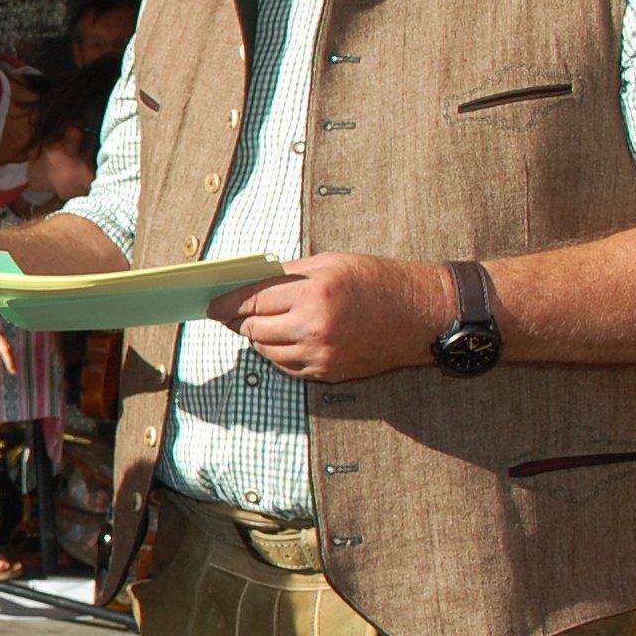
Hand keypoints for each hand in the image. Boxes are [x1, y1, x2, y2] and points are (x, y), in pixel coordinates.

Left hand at [210, 253, 454, 383]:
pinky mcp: (329, 373)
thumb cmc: (380, 281)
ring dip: (258, 338)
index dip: (227, 304)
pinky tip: (283, 340)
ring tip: (260, 324)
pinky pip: (287, 366)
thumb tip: (250, 283)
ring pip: (267, 351)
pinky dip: (278, 353)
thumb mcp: (332, 263)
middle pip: (254, 329)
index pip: (253, 301)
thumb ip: (288, 274)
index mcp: (314, 292)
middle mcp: (315, 326)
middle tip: (230, 314)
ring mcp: (322, 354)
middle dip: (239, 321)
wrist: (423, 315)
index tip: (212, 305)